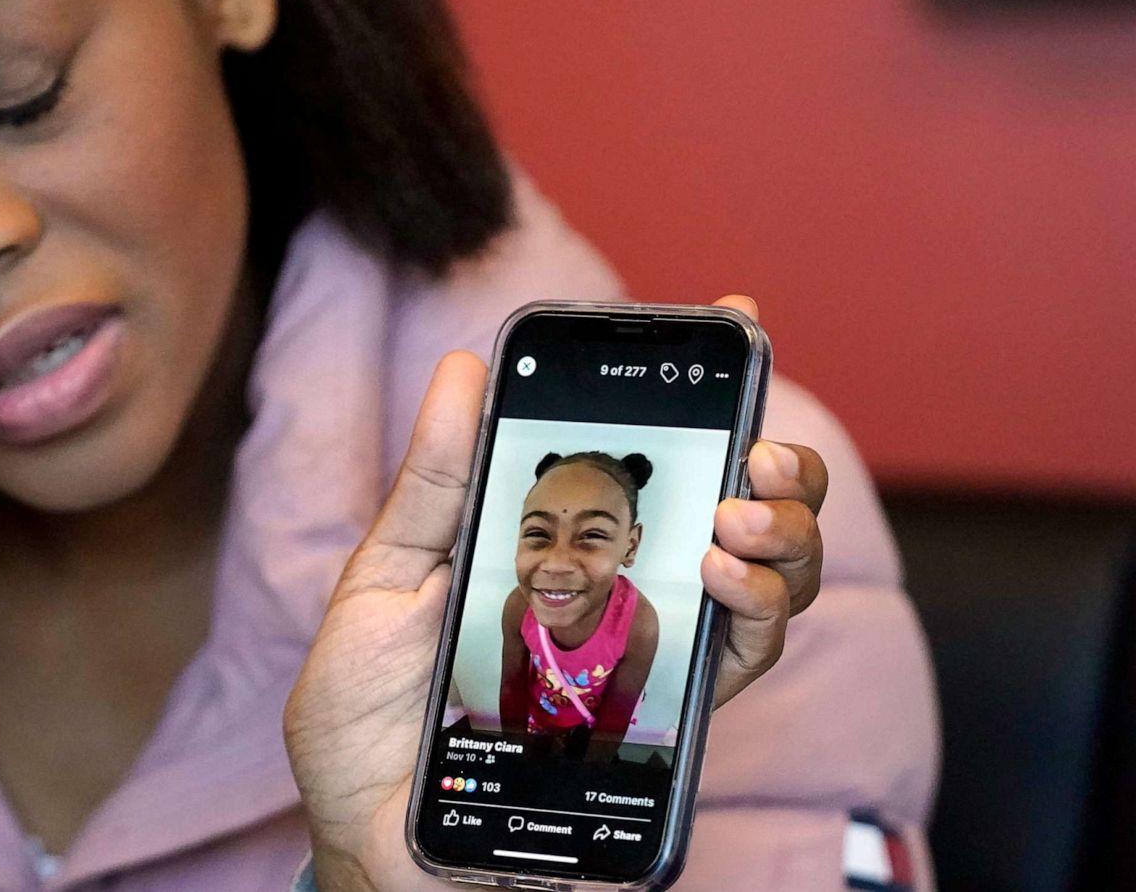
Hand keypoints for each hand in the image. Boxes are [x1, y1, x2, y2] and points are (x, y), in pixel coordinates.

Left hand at [283, 297, 827, 889]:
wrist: (369, 834)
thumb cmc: (368, 716)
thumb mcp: (383, 582)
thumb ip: (434, 484)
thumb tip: (459, 367)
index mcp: (559, 545)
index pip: (649, 458)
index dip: (701, 387)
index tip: (735, 315)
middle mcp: (624, 592)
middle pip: (739, 511)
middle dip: (775, 463)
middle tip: (754, 442)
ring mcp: (652, 654)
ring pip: (768, 578)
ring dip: (782, 529)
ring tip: (737, 512)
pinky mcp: (666, 720)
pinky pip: (745, 658)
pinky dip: (757, 606)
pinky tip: (725, 571)